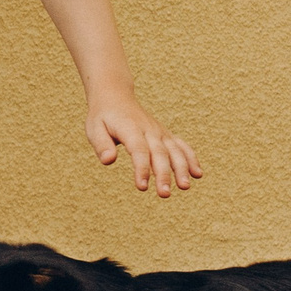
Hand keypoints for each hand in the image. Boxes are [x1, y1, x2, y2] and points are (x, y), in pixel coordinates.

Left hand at [86, 91, 200, 197]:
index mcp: (130, 128)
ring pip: (174, 150)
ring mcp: (160, 132)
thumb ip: (101, 144)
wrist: (116, 97)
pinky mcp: (165, 135)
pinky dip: (191, 158)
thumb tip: (108, 161)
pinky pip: (181, 146)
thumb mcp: (94, 128)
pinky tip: (197, 174)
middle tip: (164, 194)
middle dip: (163, 174)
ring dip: (181, 169)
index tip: (142, 187)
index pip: (138, 150)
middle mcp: (149, 130)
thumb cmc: (103, 116)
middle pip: (159, 153)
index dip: (141, 168)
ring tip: (185, 187)